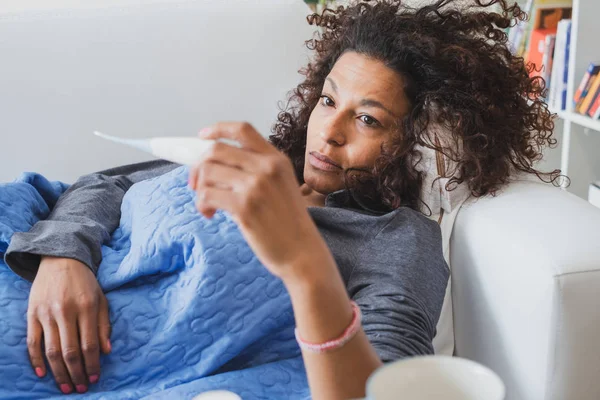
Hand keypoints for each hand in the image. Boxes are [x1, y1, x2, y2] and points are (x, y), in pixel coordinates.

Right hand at [27, 257, 110, 393]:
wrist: (61, 260)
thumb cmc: (85, 283)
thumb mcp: (101, 299)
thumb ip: (104, 325)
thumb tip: (106, 351)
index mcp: (87, 307)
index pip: (89, 344)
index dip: (92, 364)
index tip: (95, 378)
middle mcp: (66, 311)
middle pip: (70, 351)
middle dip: (76, 373)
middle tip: (80, 388)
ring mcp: (47, 313)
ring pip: (51, 351)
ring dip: (59, 372)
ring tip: (66, 386)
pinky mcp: (32, 314)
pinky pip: (33, 342)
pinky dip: (36, 360)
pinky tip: (42, 373)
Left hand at [189, 122, 332, 279]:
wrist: (302, 253)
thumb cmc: (288, 224)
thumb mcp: (282, 186)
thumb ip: (258, 170)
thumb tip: (216, 164)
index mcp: (277, 159)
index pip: (243, 130)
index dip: (218, 129)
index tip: (202, 136)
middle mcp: (267, 167)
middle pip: (216, 150)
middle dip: (198, 166)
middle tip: (195, 184)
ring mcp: (256, 186)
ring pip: (208, 172)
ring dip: (199, 189)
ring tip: (207, 206)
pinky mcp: (245, 206)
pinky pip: (207, 194)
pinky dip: (201, 204)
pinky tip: (209, 214)